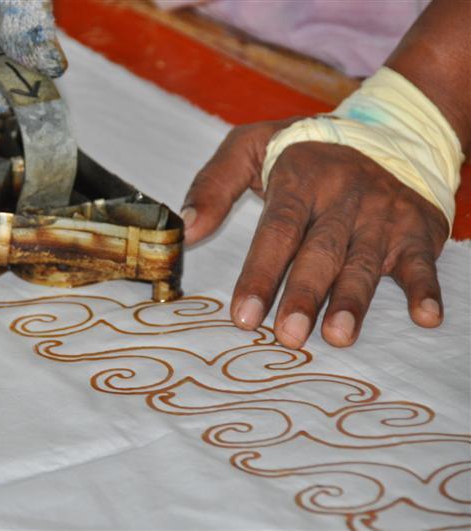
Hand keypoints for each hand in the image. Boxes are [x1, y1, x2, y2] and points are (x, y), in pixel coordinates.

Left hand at [181, 120, 448, 348]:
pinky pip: (422, 261)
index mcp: (301, 179)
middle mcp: (344, 198)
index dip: (260, 273)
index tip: (244, 315)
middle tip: (287, 335)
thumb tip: (187, 226)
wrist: (391, 127)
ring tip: (337, 335)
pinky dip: (426, 289)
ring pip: (365, 262)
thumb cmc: (306, 151)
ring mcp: (382, 215)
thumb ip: (214, 183)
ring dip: (353, 301)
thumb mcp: (252, 146)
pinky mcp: (416, 230)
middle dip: (303, 295)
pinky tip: (425, 317)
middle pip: (320, 252)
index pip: (278, 230)